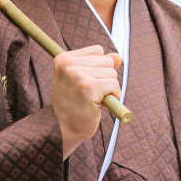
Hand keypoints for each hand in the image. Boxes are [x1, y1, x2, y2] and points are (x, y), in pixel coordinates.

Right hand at [51, 44, 121, 158]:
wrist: (62, 130)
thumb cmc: (73, 104)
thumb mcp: (82, 79)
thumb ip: (100, 64)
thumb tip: (118, 57)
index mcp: (63, 59)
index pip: (97, 50)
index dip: (99, 67)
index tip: (86, 82)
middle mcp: (68, 65)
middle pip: (107, 60)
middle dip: (105, 78)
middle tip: (91, 93)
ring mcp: (78, 76)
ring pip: (112, 73)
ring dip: (109, 89)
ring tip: (94, 100)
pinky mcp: (89, 89)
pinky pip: (114, 85)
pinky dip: (114, 96)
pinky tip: (101, 104)